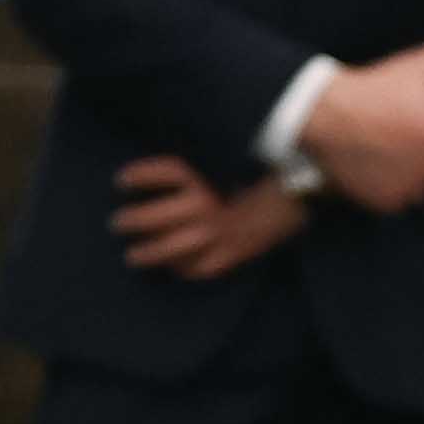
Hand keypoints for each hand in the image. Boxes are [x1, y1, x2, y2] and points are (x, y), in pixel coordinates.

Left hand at [109, 154, 308, 281]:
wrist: (306, 187)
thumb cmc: (269, 166)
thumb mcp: (231, 154)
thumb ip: (201, 158)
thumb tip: (171, 165)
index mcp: (202, 175)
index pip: (158, 174)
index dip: (135, 177)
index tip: (120, 180)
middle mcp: (203, 205)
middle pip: (151, 217)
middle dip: (130, 221)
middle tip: (117, 223)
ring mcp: (215, 234)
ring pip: (167, 250)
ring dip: (146, 254)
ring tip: (132, 256)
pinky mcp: (230, 255)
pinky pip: (196, 269)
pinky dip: (182, 270)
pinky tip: (173, 268)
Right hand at [298, 18, 423, 212]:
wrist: (324, 116)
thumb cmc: (372, 89)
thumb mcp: (413, 68)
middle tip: (423, 154)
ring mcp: (408, 187)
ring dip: (419, 185)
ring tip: (403, 166)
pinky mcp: (384, 202)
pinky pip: (400, 205)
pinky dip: (394, 195)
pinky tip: (382, 174)